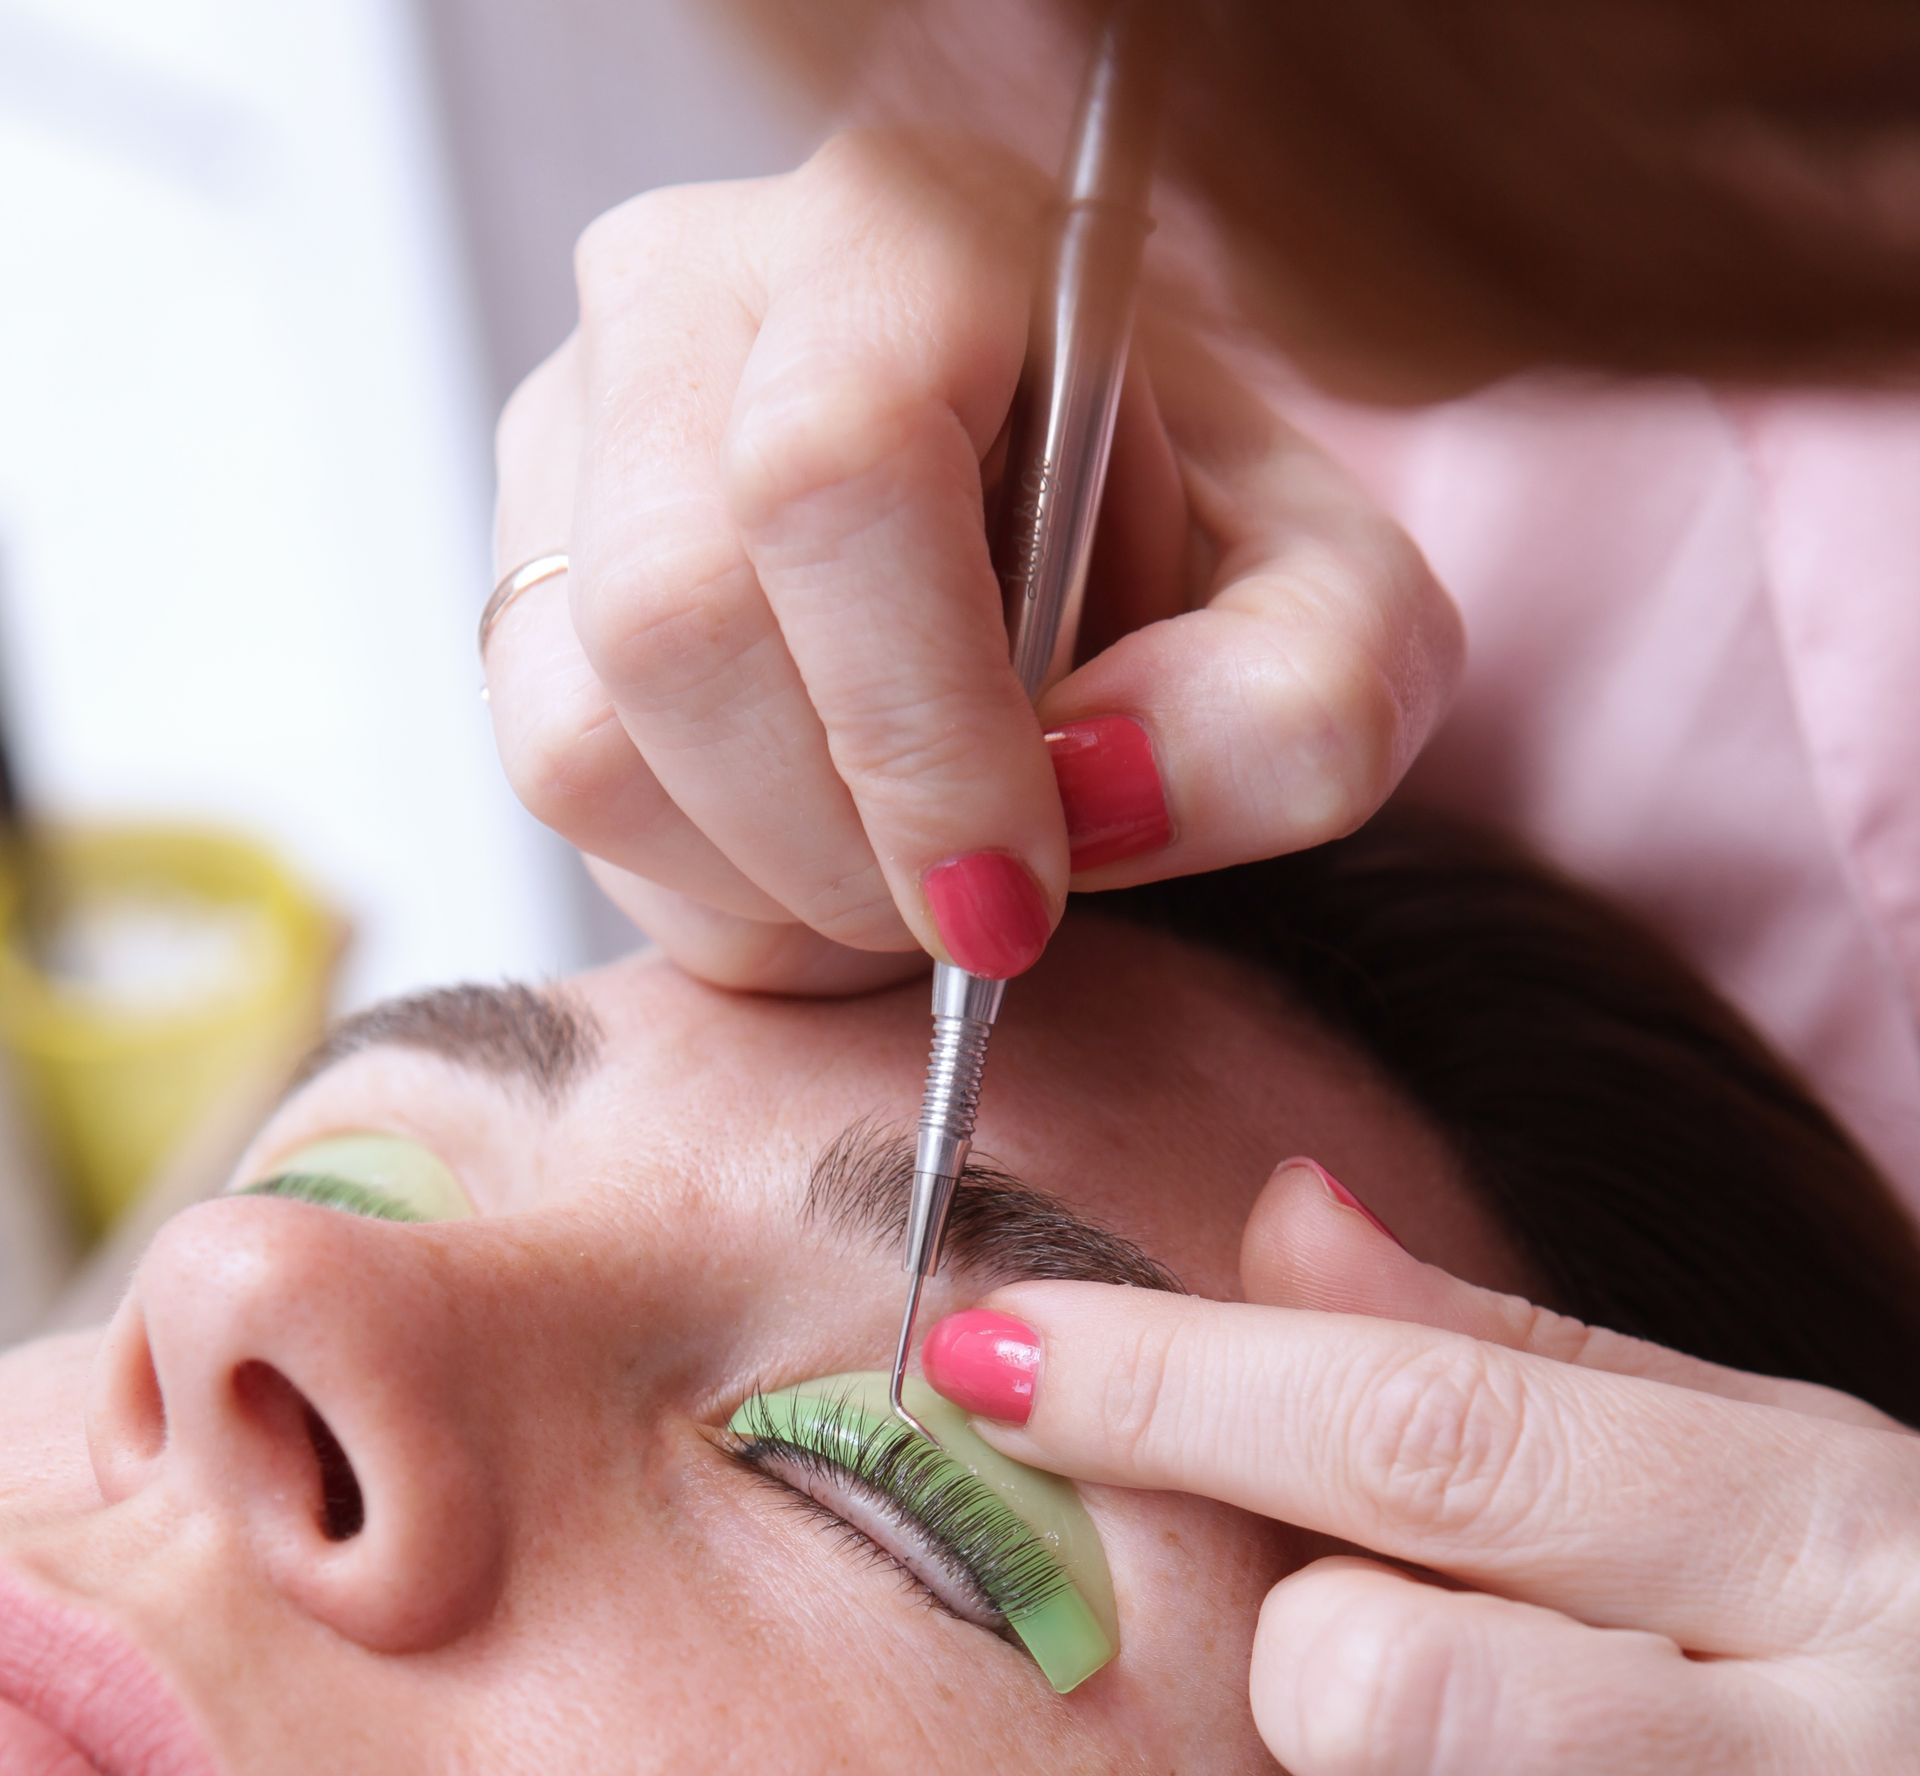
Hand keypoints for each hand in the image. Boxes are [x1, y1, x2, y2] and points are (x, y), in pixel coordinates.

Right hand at [485, 131, 1461, 991]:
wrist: (1081, 552)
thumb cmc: (1200, 571)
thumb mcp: (1330, 629)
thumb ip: (1292, 712)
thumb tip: (1102, 796)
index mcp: (911, 235)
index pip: (835, 470)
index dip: (916, 727)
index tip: (1012, 895)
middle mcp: (695, 292)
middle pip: (669, 621)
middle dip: (837, 844)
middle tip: (974, 914)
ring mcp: (571, 429)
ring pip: (578, 734)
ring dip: (766, 887)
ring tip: (908, 873)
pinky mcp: (522, 571)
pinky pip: (559, 798)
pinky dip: (710, 896)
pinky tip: (824, 858)